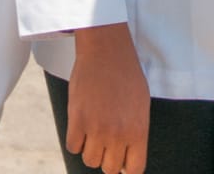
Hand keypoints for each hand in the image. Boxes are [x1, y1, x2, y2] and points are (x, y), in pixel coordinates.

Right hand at [67, 23, 149, 173]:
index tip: (121, 160)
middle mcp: (118, 134)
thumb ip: (136, 132)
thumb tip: (128, 157)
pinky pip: (73, 147)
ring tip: (93, 131)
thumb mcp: (141, 106)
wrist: (106, 51)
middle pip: (109, 169)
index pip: (134, 170)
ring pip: (90, 160)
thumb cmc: (126, 75)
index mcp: (138, 131)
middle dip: (107, 158)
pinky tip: (81, 126)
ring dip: (90, 149)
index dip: (126, 167)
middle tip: (105, 142)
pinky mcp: (77, 120)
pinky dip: (76, 140)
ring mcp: (96, 128)